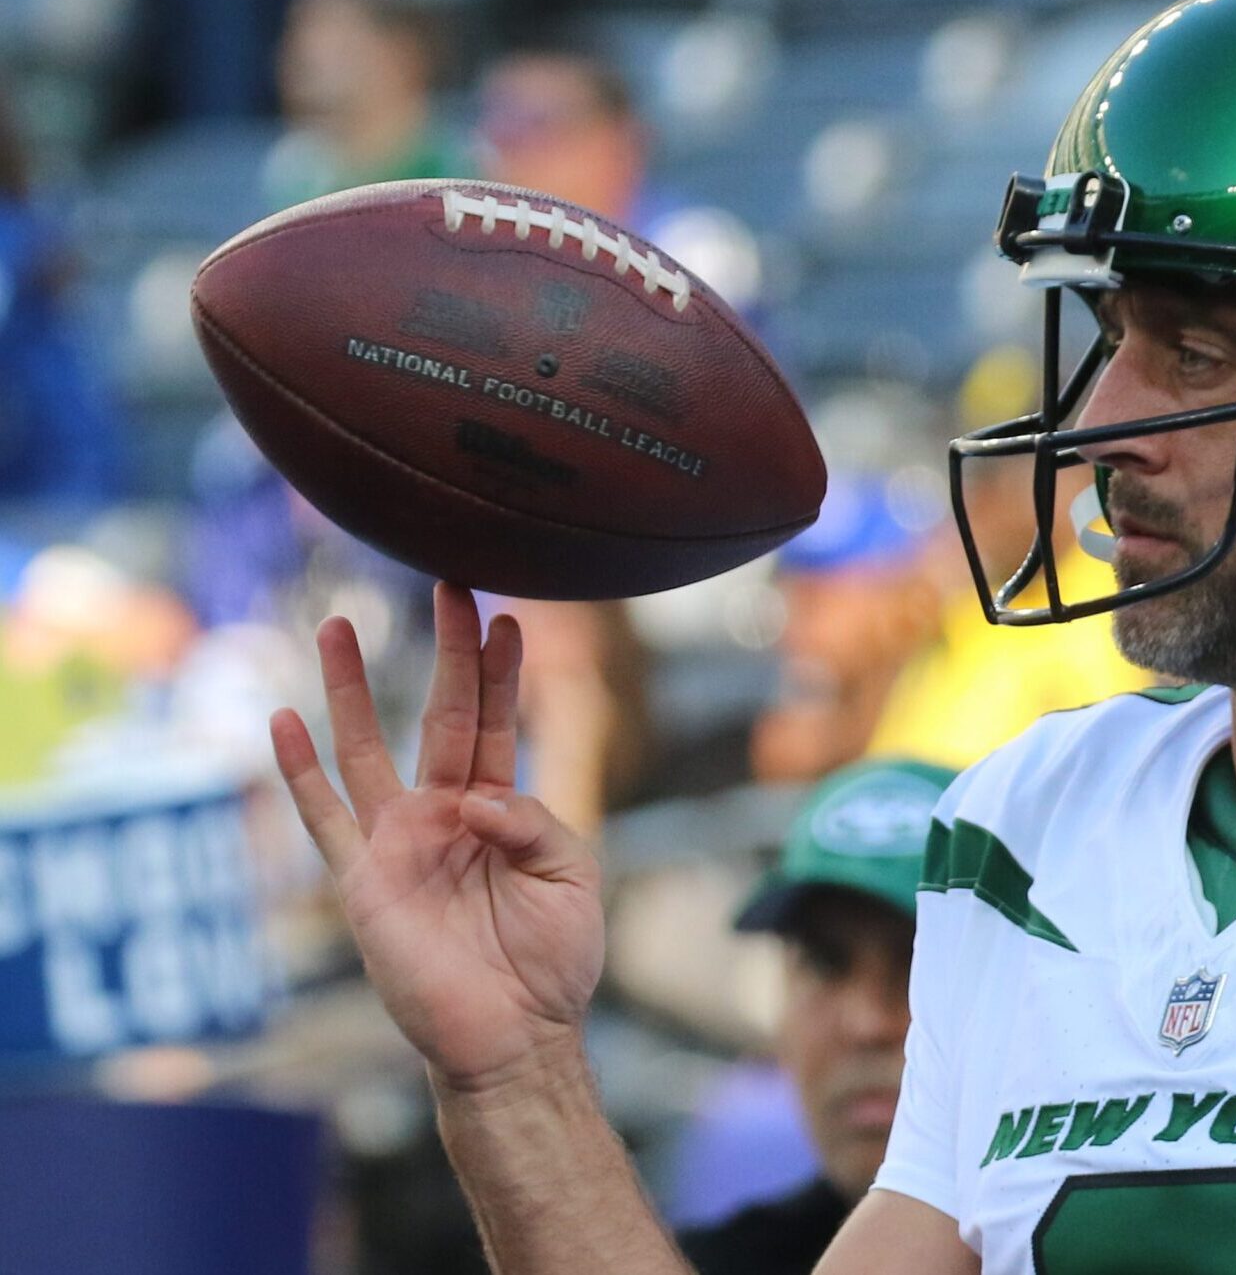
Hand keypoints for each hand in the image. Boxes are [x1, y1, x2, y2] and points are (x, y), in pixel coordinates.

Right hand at [271, 583, 605, 1091]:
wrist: (516, 1036)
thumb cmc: (553, 961)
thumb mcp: (572, 876)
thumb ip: (533, 821)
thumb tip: (474, 799)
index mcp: (500, 807)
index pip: (498, 721)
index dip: (500, 670)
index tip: (508, 614)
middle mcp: (444, 813)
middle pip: (441, 714)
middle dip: (444, 651)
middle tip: (448, 583)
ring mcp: (399, 842)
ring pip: (367, 748)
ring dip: (353, 689)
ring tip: (340, 627)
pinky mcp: (363, 880)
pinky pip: (324, 817)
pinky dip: (297, 772)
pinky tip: (279, 722)